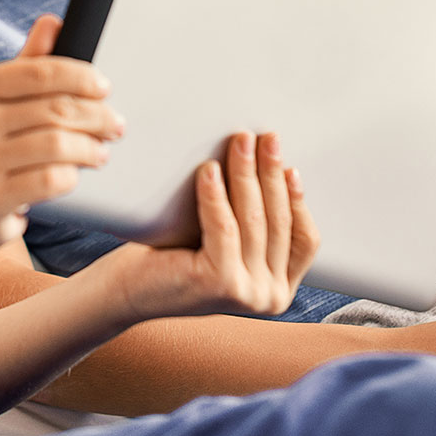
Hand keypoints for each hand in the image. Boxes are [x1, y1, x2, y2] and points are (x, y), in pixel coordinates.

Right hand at [0, 14, 119, 252]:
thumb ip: (25, 64)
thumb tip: (53, 22)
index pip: (39, 72)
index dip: (80, 77)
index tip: (104, 87)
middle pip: (54, 109)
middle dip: (96, 116)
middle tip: (115, 125)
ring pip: (56, 144)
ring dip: (90, 147)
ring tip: (100, 151)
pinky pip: (48, 181)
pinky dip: (71, 175)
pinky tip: (75, 174)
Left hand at [110, 131, 318, 320]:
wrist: (129, 290)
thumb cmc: (174, 259)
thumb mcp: (226, 242)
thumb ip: (252, 223)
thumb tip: (271, 164)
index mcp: (279, 290)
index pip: (305, 240)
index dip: (298, 198)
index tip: (287, 165)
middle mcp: (271, 298)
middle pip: (278, 222)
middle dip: (271, 173)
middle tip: (266, 138)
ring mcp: (249, 294)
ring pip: (253, 219)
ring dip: (247, 173)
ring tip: (240, 142)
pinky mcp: (222, 283)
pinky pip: (224, 226)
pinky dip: (216, 194)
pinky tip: (209, 169)